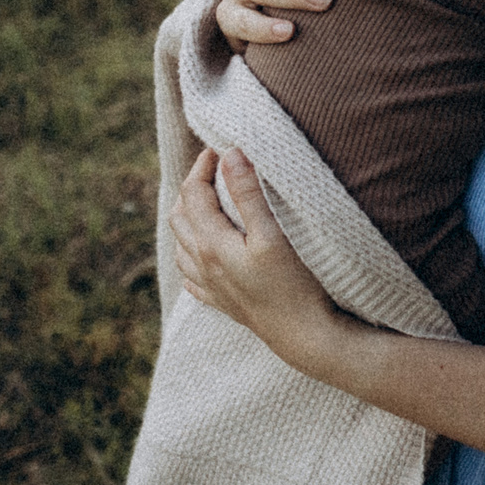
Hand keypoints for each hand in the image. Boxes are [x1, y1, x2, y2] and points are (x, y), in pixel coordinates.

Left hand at [171, 148, 351, 371]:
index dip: (202, 166)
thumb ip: (248, 194)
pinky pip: (191, 276)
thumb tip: (230, 154)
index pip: (193, 193)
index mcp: (211, 244)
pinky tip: (204, 254)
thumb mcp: (272, 234)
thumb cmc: (294, 285)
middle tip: (214, 169)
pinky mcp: (222, 302)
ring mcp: (210, 286)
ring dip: (188, 219)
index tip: (218, 148)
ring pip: (181, 246)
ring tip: (208, 202)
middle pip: (180, 217)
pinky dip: (192, 255)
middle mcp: (202, 265)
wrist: (304, 336)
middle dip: (192, 188)